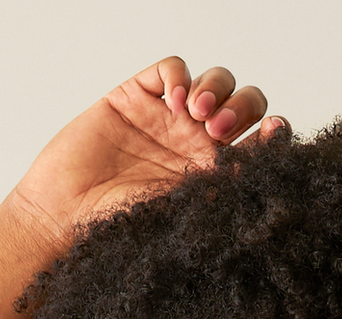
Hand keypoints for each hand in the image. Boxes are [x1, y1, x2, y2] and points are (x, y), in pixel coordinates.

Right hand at [8, 56, 288, 250]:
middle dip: (241, 108)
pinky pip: (172, 69)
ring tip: (197, 114)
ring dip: (216, 89)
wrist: (67, 214)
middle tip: (218, 130)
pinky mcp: (138, 97)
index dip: (273, 133)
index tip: (274, 133)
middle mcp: (199, 144)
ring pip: (215, 81)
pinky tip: (174, 99)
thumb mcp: (184, 213)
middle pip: (244, 104)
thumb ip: (221, 189)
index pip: (259, 143)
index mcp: (217, 174)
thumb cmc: (121, 226)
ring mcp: (169, 118)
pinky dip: (180, 76)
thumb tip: (265, 172)